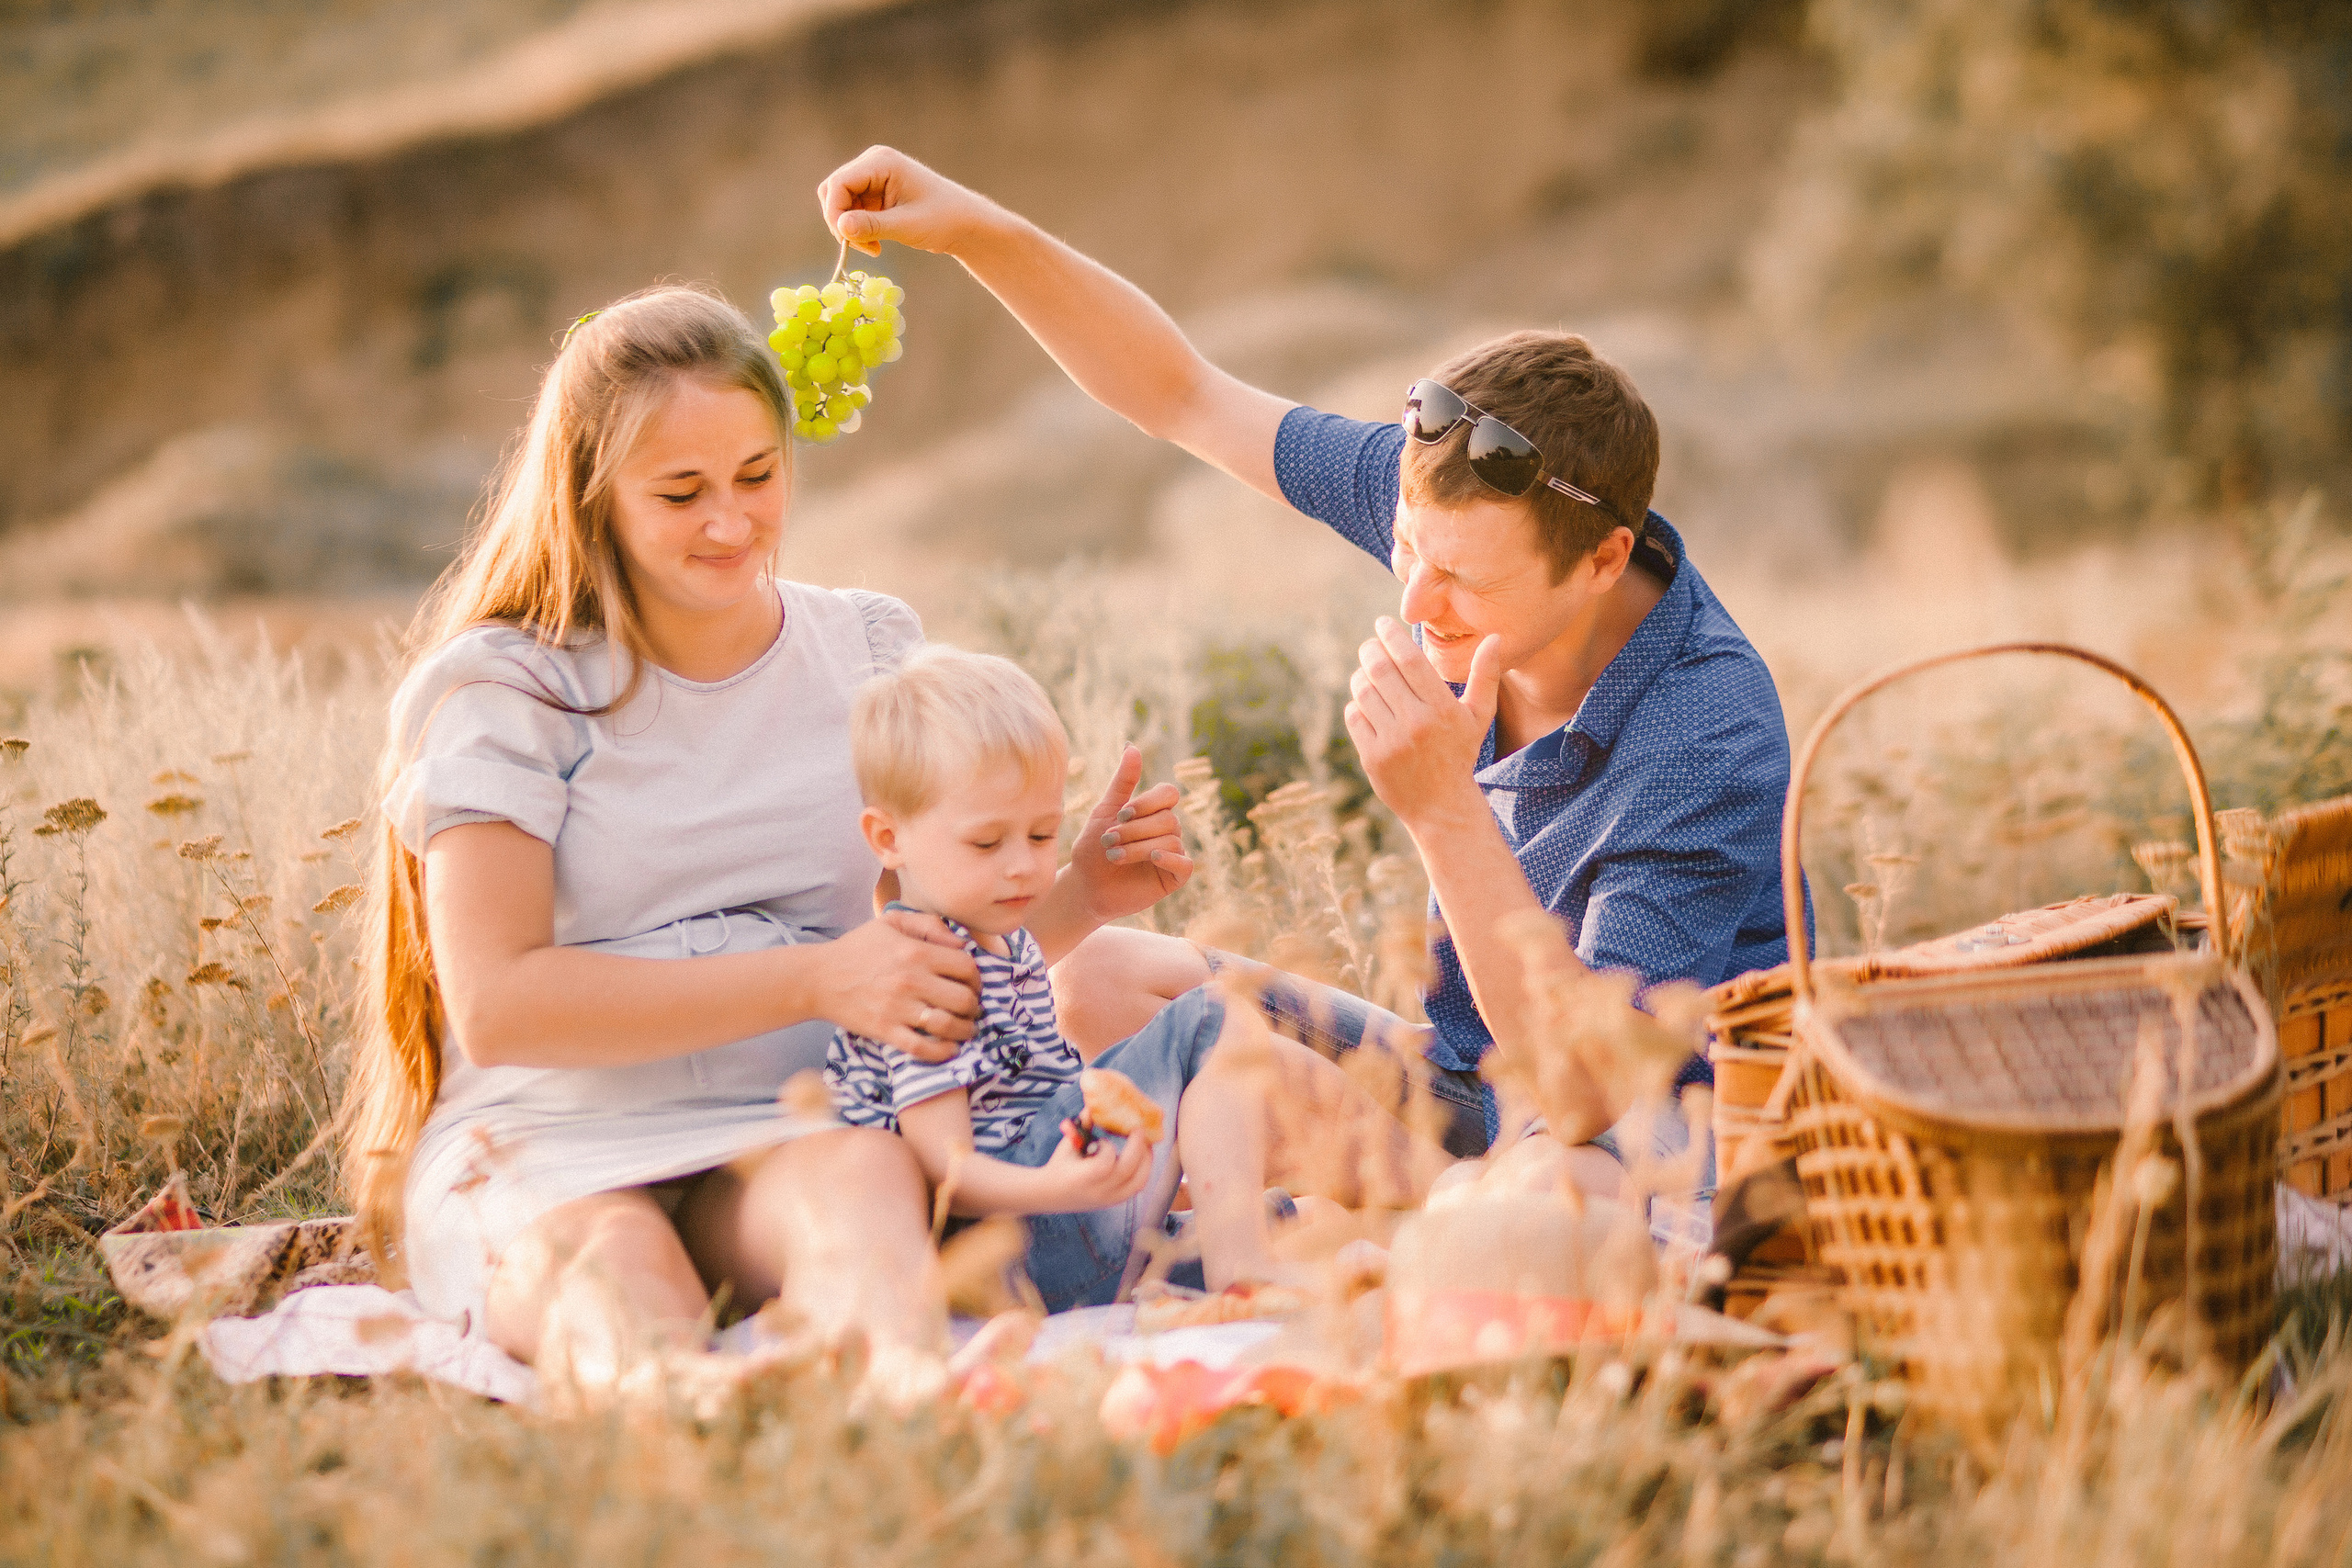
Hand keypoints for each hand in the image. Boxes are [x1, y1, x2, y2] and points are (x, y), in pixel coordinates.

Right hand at [815, 908, 979, 1061]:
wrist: (818, 978)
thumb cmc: (857, 948)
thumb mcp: (891, 922)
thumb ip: (929, 924)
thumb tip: (961, 943)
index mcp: (915, 952)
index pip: (966, 967)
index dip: (976, 977)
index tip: (972, 984)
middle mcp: (910, 980)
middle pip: (963, 998)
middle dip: (975, 1005)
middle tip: (972, 1008)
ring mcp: (898, 1008)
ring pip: (948, 1025)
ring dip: (965, 1030)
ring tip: (966, 1029)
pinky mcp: (885, 1030)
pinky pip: (923, 1048)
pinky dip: (942, 1052)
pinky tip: (949, 1049)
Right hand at [817, 146, 999, 258]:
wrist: (963, 223)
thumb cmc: (942, 220)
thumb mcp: (906, 226)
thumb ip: (872, 226)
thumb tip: (841, 227)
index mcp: (881, 162)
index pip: (839, 183)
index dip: (835, 213)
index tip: (847, 240)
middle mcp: (873, 162)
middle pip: (834, 191)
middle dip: (841, 221)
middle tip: (861, 247)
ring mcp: (872, 176)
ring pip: (840, 202)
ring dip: (849, 228)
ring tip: (873, 248)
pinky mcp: (874, 192)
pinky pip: (851, 210)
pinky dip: (858, 229)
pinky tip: (876, 243)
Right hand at [1037, 1117, 1154, 1212]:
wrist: (1051, 1194)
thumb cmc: (1060, 1165)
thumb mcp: (1068, 1145)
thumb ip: (1082, 1126)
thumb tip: (1093, 1104)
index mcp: (1082, 1178)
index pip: (1104, 1164)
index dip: (1108, 1149)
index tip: (1103, 1139)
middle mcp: (1098, 1191)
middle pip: (1127, 1171)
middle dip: (1138, 1147)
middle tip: (1139, 1129)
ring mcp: (1109, 1199)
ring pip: (1138, 1181)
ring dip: (1146, 1160)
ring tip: (1145, 1143)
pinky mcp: (1115, 1201)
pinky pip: (1137, 1187)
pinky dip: (1143, 1170)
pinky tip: (1141, 1157)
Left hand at [1066, 745, 1192, 923]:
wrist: (1085, 886)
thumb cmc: (1093, 848)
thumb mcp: (1105, 810)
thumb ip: (1123, 781)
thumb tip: (1131, 746)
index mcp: (1153, 812)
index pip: (1168, 794)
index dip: (1147, 802)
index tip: (1121, 814)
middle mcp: (1167, 830)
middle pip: (1167, 819)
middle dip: (1135, 830)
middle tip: (1108, 840)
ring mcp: (1173, 853)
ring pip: (1170, 840)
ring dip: (1138, 847)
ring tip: (1113, 856)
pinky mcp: (1174, 878)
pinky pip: (1186, 864)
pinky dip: (1171, 858)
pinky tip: (1153, 857)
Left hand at [1344, 617, 1502, 829]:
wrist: (1441, 806)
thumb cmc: (1460, 753)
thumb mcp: (1478, 716)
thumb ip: (1485, 676)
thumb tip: (1494, 637)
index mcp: (1443, 709)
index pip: (1411, 660)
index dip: (1392, 635)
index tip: (1382, 623)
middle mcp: (1417, 724)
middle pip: (1381, 669)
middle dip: (1370, 649)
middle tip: (1370, 644)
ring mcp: (1392, 742)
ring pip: (1363, 691)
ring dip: (1361, 675)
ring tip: (1367, 673)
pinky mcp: (1372, 757)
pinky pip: (1354, 716)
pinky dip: (1357, 704)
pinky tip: (1366, 704)